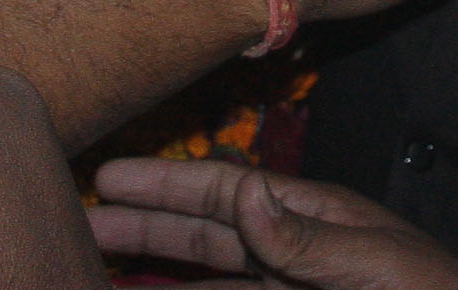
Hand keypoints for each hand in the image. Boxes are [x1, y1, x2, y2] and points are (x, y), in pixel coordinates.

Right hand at [89, 159, 457, 289]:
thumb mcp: (374, 265)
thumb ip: (305, 238)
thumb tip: (241, 191)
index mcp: (313, 215)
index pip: (225, 190)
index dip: (166, 184)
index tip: (109, 179)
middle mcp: (293, 251)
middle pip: (205, 232)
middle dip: (146, 224)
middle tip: (83, 220)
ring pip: (211, 280)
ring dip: (161, 274)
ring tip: (100, 272)